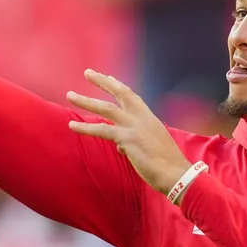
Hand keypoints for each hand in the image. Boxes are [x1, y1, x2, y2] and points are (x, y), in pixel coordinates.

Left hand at [67, 69, 192, 194]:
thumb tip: (120, 146)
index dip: (118, 87)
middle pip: (119, 92)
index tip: (108, 77)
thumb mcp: (151, 146)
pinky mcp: (128, 139)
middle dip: (102, 81)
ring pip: (105, 108)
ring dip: (86, 100)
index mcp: (149, 118)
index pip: (131, 96)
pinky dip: (85, 127)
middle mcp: (142, 117)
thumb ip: (134, 141)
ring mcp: (134, 126)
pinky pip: (102, 130)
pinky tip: (72, 126)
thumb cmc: (167, 164)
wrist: (177, 174)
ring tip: (70, 95)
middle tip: (87, 72)